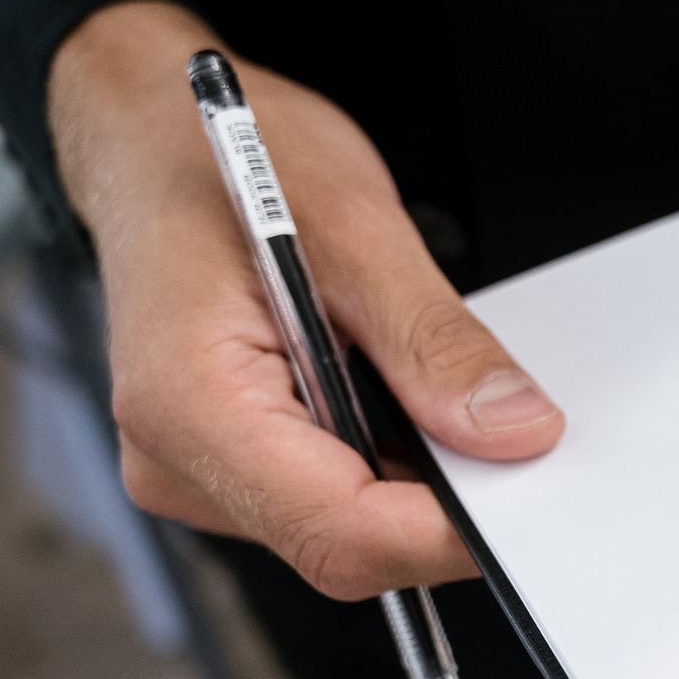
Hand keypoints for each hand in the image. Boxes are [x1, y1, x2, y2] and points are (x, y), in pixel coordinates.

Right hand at [49, 0, 561, 600]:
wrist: (151, 135)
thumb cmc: (230, 160)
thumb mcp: (358, 228)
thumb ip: (435, 344)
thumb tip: (513, 432)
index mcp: (190, 405)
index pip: (341, 531)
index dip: (446, 530)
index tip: (526, 488)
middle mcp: (176, 459)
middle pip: (344, 542)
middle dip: (440, 502)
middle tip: (507, 425)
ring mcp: (193, 471)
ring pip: (341, 528)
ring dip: (412, 478)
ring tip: (426, 383)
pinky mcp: (220, 465)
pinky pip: (324, 497)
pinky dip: (382, 460)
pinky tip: (391, 394)